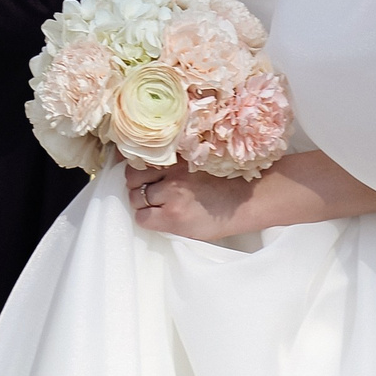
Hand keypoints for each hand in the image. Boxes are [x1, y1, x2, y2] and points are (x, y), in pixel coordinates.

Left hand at [125, 159, 262, 242]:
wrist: (243, 202)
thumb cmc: (225, 182)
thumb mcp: (196, 160)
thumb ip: (174, 161)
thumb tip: (146, 164)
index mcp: (176, 156)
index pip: (139, 157)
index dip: (137, 167)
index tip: (139, 172)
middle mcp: (171, 172)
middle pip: (132, 177)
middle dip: (137, 185)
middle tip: (149, 191)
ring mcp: (171, 194)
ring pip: (135, 198)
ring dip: (142, 203)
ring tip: (157, 206)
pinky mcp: (172, 216)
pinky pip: (143, 218)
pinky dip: (147, 219)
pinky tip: (160, 218)